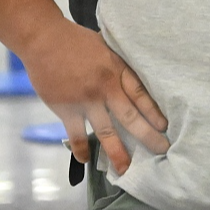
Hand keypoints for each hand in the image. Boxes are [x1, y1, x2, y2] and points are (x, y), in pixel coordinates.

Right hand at [20, 18, 168, 174]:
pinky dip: (81, 149)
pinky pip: (76, 134)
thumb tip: (139, 77)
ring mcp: (85, 100)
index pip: (142, 96)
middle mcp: (105, 88)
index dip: (155, 113)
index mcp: (118, 70)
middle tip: (162, 150)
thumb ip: (121, 65)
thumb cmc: (77, 41)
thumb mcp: (108, 46)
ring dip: (117, 152)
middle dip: (148, 137)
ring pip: (106, 132)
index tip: (166, 127)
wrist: (44, 40)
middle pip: (131, 117)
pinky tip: (86, 160)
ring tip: (126, 169)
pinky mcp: (65, 108)